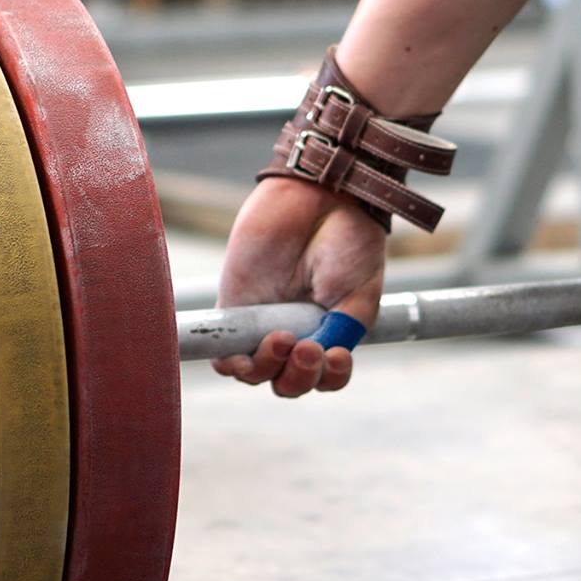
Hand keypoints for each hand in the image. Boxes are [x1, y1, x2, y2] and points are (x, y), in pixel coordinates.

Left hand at [213, 177, 386, 396]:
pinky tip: (242, 357)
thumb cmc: (348, 241)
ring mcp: (263, 321)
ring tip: (282, 339)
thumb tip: (311, 357)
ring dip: (268, 369)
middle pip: (287, 382)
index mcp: (329, 332)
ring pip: (256, 373)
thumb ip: (339, 331)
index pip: (323, 377)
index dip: (328, 378)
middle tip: (307, 347)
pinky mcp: (234, 305)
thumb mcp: (357, 295)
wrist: (322, 198)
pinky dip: (230, 363)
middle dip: (299, 376)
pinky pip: (223, 351)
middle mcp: (295, 331)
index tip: (336, 356)